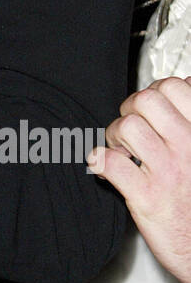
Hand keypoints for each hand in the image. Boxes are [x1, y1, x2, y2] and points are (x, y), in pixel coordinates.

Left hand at [87, 76, 190, 282]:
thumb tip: (186, 84)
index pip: (174, 86)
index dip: (155, 92)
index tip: (151, 110)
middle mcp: (188, 148)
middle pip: (146, 100)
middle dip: (130, 109)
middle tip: (132, 130)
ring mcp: (168, 172)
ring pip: (127, 126)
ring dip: (115, 135)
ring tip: (122, 150)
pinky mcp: (147, 198)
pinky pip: (110, 164)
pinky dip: (100, 162)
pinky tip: (107, 168)